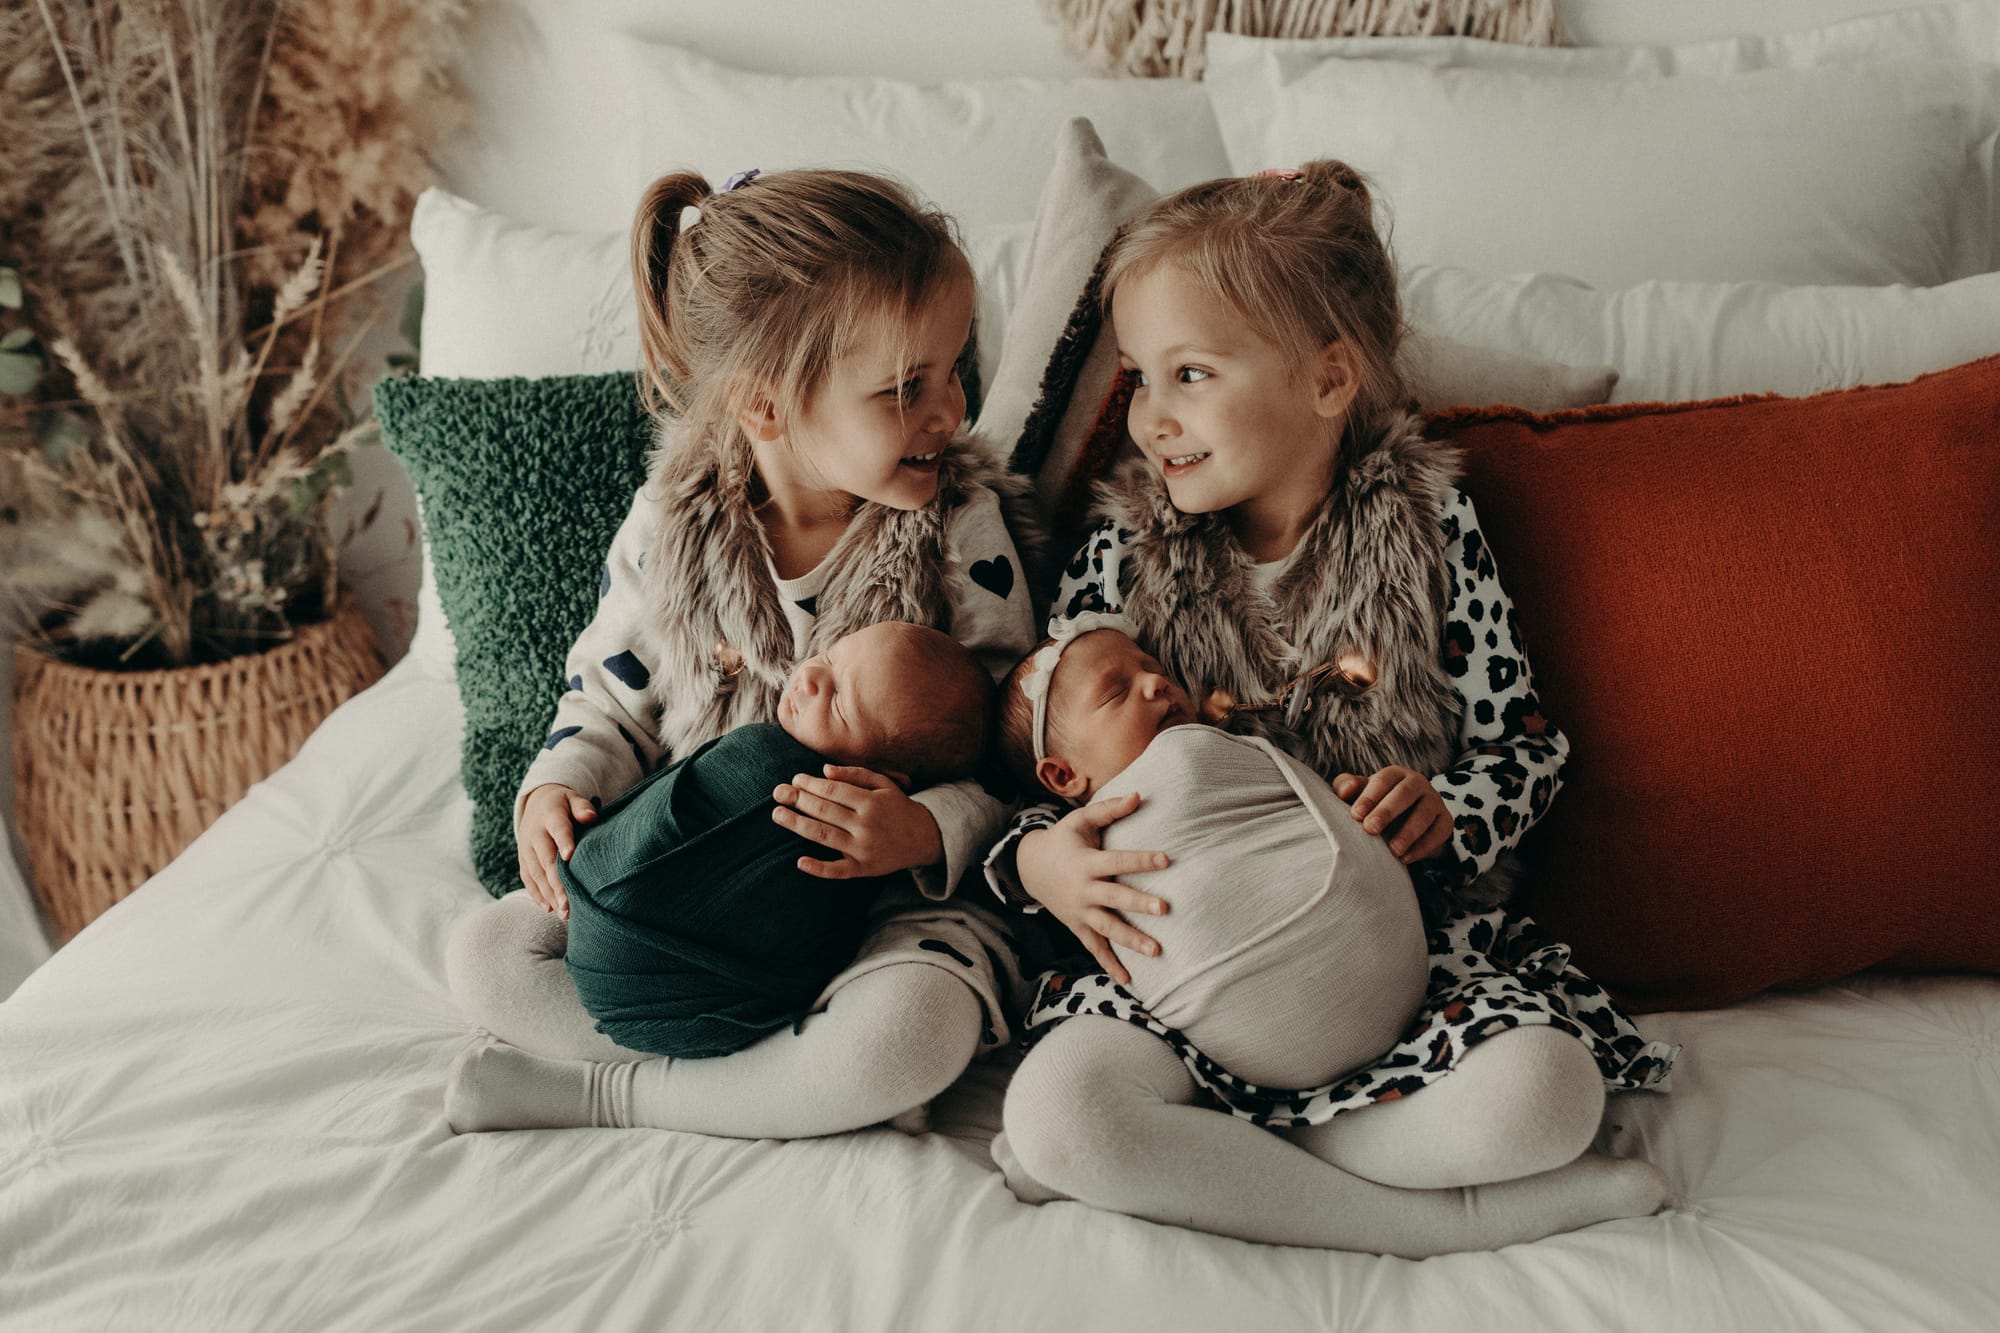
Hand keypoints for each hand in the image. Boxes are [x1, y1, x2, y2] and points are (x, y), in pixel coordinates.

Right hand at [517, 783, 598, 917]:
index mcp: (550, 815)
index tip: (570, 856)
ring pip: (536, 873)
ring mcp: (526, 848)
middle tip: (569, 903)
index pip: (558, 828)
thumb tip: (591, 817)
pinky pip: (528, 878)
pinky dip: (537, 894)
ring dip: (549, 894)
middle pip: (546, 859)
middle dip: (557, 882)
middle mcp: (535, 834)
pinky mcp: (523, 859)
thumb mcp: (573, 798)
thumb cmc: (563, 804)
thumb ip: (582, 807)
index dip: (564, 842)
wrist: (536, 803)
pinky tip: (549, 908)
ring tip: (564, 912)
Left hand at [773, 764, 945, 878]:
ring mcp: (863, 849)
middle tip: (778, 793)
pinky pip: (837, 871)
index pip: (833, 790)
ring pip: (824, 836)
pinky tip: (799, 861)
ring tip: (777, 814)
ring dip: (797, 825)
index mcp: (870, 802)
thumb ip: (855, 774)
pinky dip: (818, 868)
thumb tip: (824, 770)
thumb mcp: (884, 784)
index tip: (795, 780)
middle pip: (824, 811)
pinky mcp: (863, 869)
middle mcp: (866, 825)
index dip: (811, 784)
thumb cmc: (898, 807)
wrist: (925, 838)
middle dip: (798, 800)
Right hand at [1014, 793, 1170, 985]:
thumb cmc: (1063, 840)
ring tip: (1156, 951)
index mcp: (1087, 863)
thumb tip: (1139, 795)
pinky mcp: (1078, 927)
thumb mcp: (1080, 821)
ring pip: (1108, 928)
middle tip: (1165, 908)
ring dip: (1131, 940)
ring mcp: (1080, 912)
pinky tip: (1129, 980)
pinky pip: (1095, 949)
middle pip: (1115, 898)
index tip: (1167, 859)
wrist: (1030, 868)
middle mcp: (1084, 890)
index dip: (1142, 859)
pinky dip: (1110, 965)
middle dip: (1139, 903)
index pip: (1118, 861)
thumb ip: (1110, 809)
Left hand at [1331, 765, 1450, 864]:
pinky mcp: (1445, 821)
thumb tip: (1344, 791)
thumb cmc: (1374, 805)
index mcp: (1395, 774)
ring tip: (1392, 850)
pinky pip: (1439, 832)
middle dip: (1387, 811)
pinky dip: (1423, 847)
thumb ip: (1346, 787)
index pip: (1383, 780)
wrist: (1403, 823)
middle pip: (1405, 793)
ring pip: (1424, 814)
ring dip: (1408, 832)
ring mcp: (1434, 801)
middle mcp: (1418, 783)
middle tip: (1370, 829)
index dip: (1369, 796)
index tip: (1355, 815)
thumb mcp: (1358, 794)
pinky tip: (1406, 858)